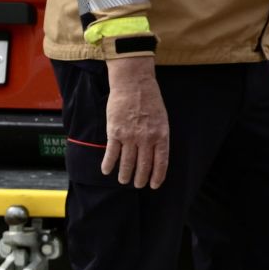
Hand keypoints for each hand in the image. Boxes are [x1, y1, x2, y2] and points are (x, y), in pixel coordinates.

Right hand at [102, 56, 168, 188]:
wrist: (134, 84)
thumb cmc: (150, 100)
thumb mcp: (162, 119)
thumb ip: (159, 136)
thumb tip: (155, 154)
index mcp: (161, 135)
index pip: (161, 162)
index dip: (157, 176)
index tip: (154, 185)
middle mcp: (146, 139)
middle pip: (143, 165)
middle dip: (140, 178)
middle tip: (138, 185)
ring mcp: (130, 136)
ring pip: (127, 163)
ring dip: (125, 175)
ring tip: (123, 181)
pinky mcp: (115, 133)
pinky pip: (111, 153)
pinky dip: (108, 164)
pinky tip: (107, 171)